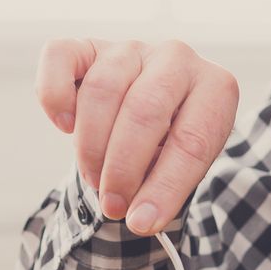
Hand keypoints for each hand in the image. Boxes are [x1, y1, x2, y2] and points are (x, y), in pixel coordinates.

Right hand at [34, 38, 238, 231]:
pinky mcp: (89, 46)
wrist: (157, 110)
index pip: (191, 140)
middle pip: (143, 111)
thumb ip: (166, 189)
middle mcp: (177, 57)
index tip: (142, 222)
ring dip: (92, 146)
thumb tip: (139, 220)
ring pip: (101, 90)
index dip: (164, 187)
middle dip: (123, 169)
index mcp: (215, 87)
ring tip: (96, 178)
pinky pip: (60, 58)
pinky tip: (65, 126)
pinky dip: (55, 96)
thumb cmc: (173, 142)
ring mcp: (131, 48)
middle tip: (113, 205)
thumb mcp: (185, 166)